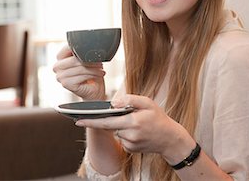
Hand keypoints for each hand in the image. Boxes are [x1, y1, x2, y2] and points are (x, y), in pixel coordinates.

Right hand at [52, 45, 106, 100]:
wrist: (93, 90)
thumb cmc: (90, 73)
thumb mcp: (87, 59)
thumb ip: (84, 52)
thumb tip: (90, 44)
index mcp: (60, 57)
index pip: (69, 47)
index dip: (82, 48)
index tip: (93, 51)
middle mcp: (57, 66)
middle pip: (74, 59)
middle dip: (89, 61)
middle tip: (100, 63)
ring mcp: (60, 76)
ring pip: (79, 68)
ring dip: (93, 69)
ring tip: (101, 69)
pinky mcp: (66, 84)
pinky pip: (81, 76)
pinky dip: (92, 75)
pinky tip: (98, 75)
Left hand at [76, 94, 194, 158]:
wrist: (170, 139)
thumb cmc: (158, 118)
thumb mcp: (147, 103)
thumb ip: (130, 99)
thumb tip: (113, 102)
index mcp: (132, 122)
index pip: (107, 121)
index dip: (91, 121)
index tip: (78, 120)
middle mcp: (130, 135)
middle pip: (109, 126)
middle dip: (99, 122)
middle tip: (89, 119)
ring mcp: (130, 144)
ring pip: (116, 131)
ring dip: (120, 126)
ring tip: (135, 123)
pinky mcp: (130, 149)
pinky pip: (121, 138)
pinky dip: (125, 133)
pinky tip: (136, 131)